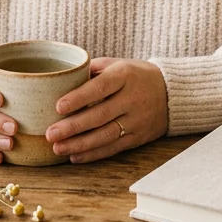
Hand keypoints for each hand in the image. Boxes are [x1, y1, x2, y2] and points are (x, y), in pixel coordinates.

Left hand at [44, 57, 167, 162]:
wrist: (172, 92)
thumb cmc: (135, 75)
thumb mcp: (117, 64)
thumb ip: (92, 70)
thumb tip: (61, 78)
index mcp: (125, 75)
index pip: (100, 87)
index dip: (79, 98)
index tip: (58, 107)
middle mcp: (132, 98)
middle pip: (100, 115)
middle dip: (73, 127)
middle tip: (50, 133)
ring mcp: (137, 120)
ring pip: (106, 136)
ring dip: (80, 144)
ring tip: (58, 148)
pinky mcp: (139, 137)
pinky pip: (114, 148)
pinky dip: (94, 154)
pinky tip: (75, 156)